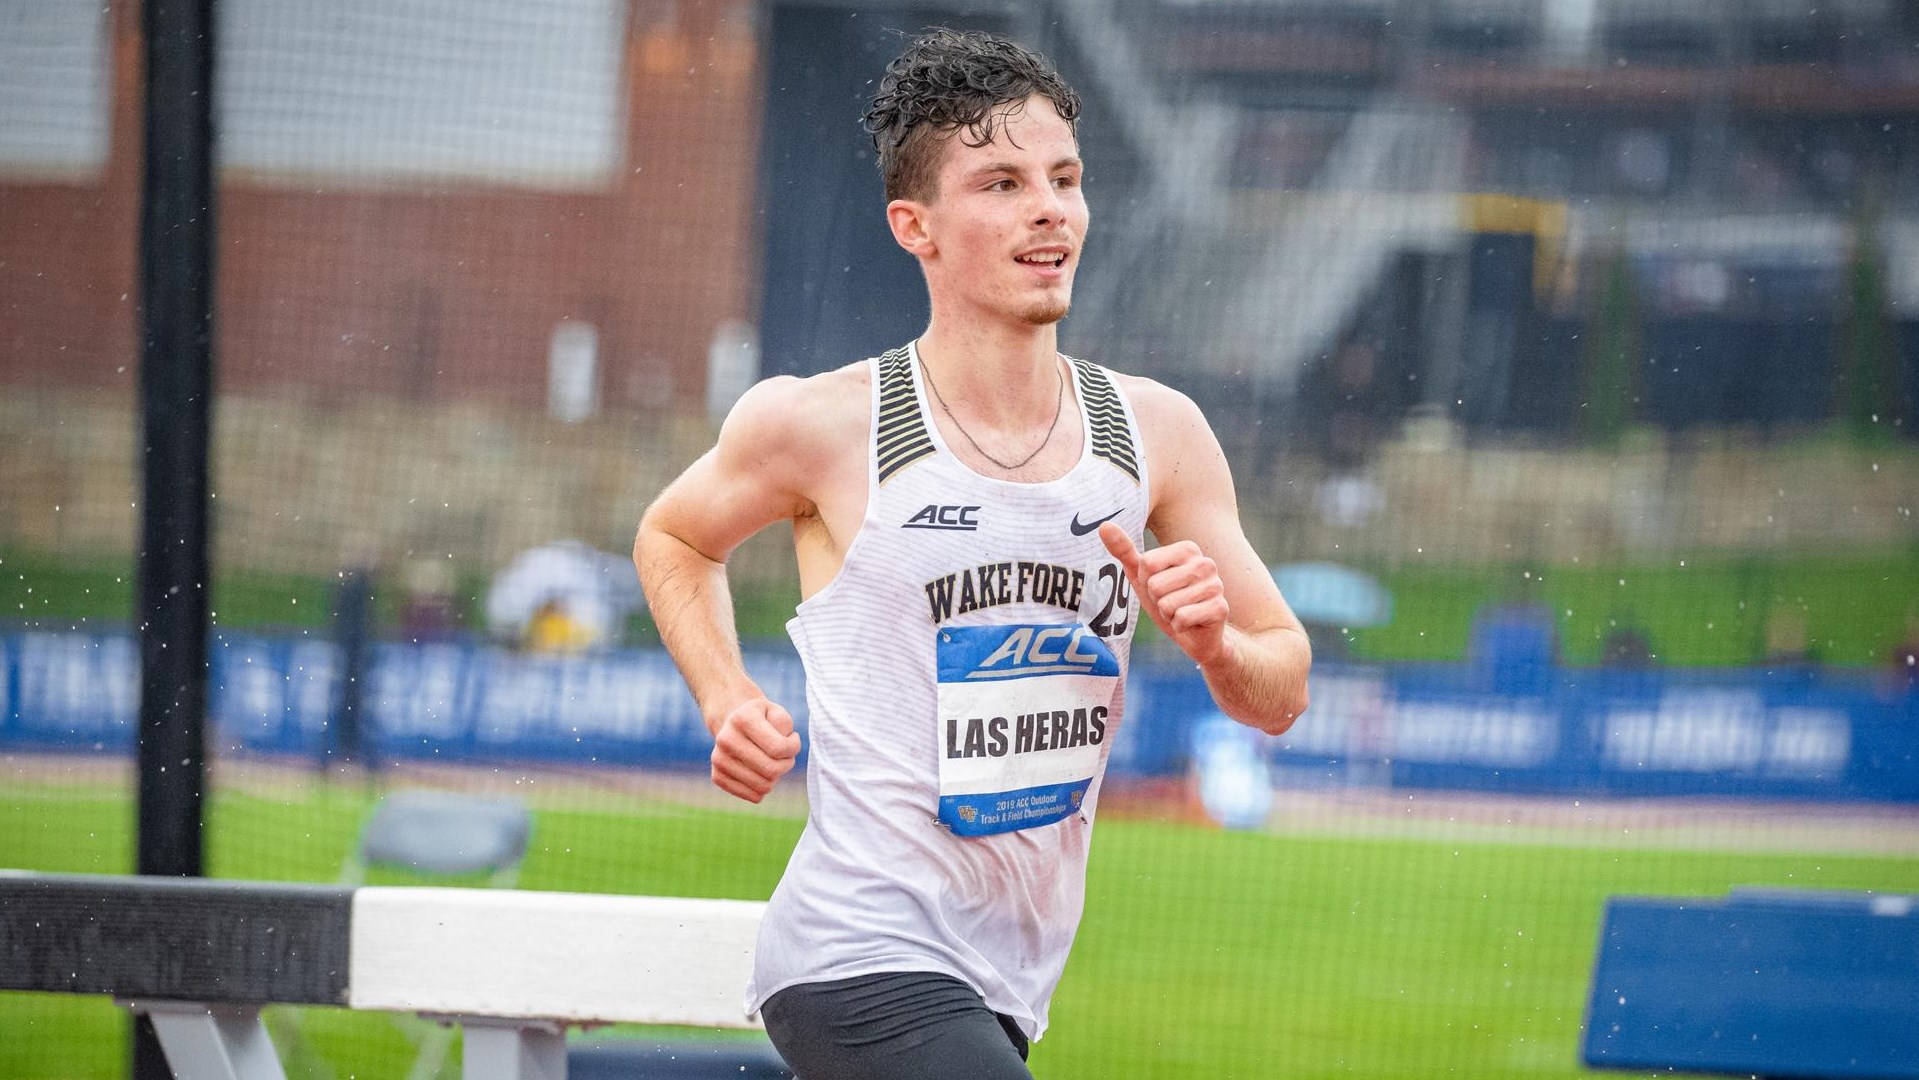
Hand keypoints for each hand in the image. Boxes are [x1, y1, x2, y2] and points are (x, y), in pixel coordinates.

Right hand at [708, 698, 801, 803]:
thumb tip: (781, 750)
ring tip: (773, 762)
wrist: (733, 725)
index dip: (793, 747)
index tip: (792, 738)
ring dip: (776, 777)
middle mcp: (726, 739)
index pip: (778, 748)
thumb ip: (784, 725)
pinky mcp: (718, 777)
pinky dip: (764, 788)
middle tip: (785, 754)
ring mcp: (719, 760)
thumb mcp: (777, 712)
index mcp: (741, 719)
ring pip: (764, 786)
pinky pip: (754, 796)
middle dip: (786, 764)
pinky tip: (761, 772)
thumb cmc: (762, 720)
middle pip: (771, 770)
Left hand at [1099, 522, 1232, 667]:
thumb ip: (1124, 551)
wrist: (1197, 635)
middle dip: (1157, 601)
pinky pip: (1181, 619)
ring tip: (1181, 613)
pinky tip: (1190, 624)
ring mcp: (1216, 585)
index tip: (1160, 587)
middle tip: (1172, 603)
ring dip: (1168, 615)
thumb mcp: (1142, 576)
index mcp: (1187, 549)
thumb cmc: (1168, 600)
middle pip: (1155, 585)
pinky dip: (1179, 626)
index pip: (1147, 563)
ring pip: (1167, 604)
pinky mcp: (1220, 609)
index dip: (1146, 581)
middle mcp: (1205, 563)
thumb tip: (1104, 525)